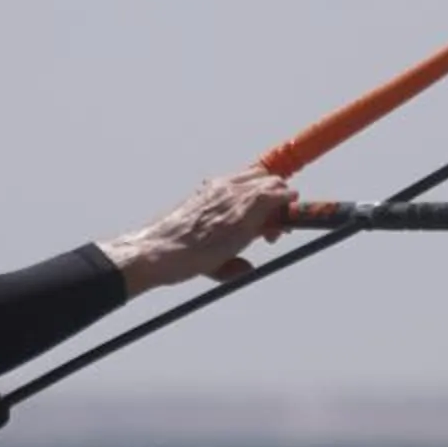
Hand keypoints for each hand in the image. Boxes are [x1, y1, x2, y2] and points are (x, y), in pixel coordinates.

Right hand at [99, 166, 296, 295]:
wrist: (160, 250)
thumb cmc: (173, 251)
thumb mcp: (200, 244)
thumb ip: (226, 256)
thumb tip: (247, 268)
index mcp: (212, 189)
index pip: (246, 180)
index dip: (259, 196)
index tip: (263, 220)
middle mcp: (225, 186)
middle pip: (263, 177)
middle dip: (273, 198)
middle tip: (272, 229)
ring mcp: (237, 195)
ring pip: (274, 183)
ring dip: (282, 203)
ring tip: (276, 233)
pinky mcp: (247, 207)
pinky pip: (278, 195)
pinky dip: (287, 202)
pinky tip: (286, 219)